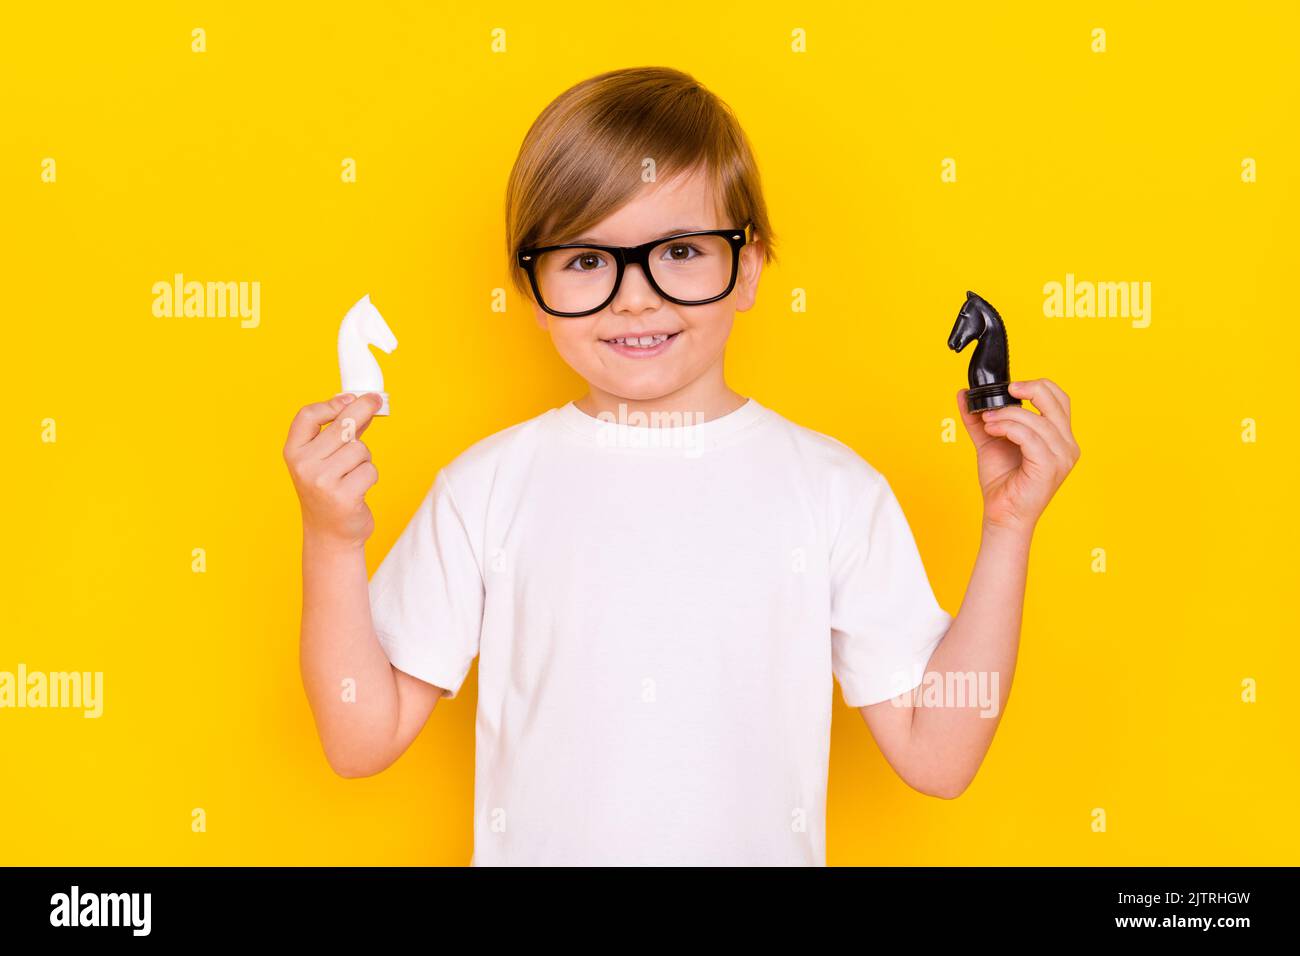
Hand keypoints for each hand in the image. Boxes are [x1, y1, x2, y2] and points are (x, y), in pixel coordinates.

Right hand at [283, 392, 385, 549]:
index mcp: (293, 452)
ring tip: (354, 475)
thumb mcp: (324, 460)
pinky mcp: (342, 496)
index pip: (307, 416)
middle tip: (377, 401)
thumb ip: (339, 432)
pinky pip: (370, 470)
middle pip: (341, 425)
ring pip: (360, 449)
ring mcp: (321, 481)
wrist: (330, 534)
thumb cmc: (329, 491)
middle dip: (363, 410)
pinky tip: (359, 489)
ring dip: (365, 459)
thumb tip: (359, 402)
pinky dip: (370, 476)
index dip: (330, 404)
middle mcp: (303, 465)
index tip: (350, 397)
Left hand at [956, 378, 1079, 536]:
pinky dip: (1008, 428)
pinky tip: (993, 431)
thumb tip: (964, 394)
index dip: (1038, 386)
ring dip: (1006, 415)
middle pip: (1055, 401)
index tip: (1011, 387)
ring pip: (1036, 419)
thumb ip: (979, 418)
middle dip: (1027, 390)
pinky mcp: (1049, 466)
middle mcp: (1067, 445)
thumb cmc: (1002, 482)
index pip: (1060, 399)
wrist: (1001, 514)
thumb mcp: (990, 441)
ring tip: (987, 423)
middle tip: (1004, 393)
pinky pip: (1029, 436)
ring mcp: (1061, 456)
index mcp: (1060, 437)